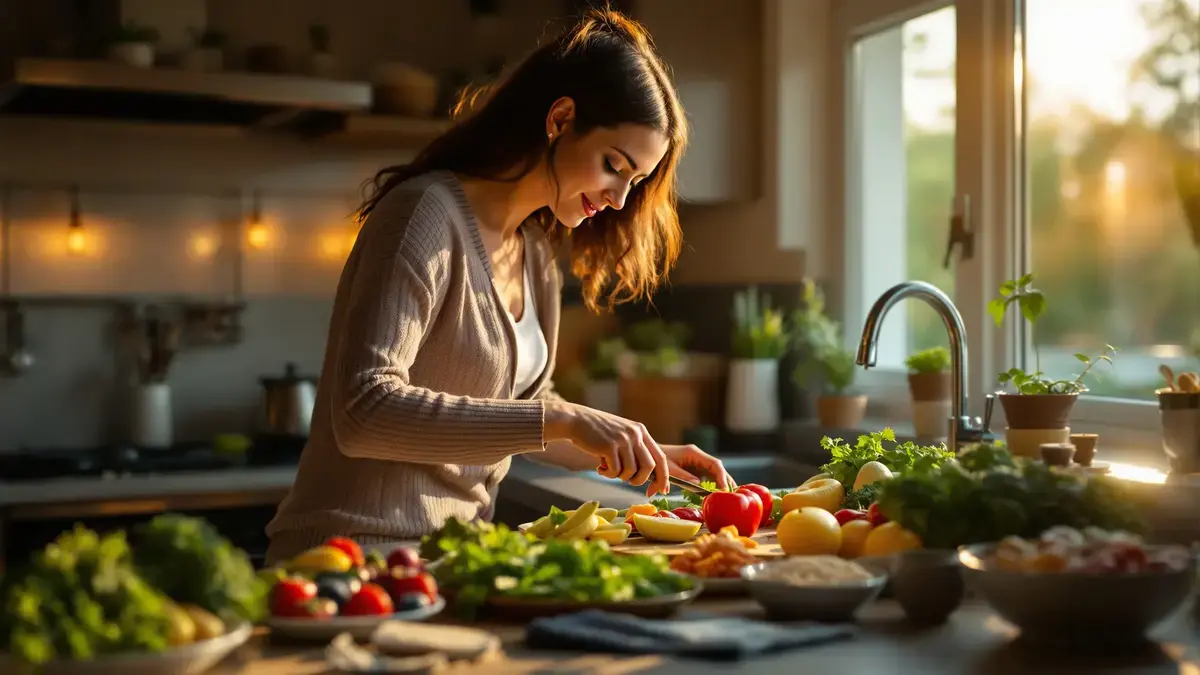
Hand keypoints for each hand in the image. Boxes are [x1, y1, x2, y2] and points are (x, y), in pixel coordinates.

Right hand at [543, 401, 670, 495]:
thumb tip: (649, 476)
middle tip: (628, 481)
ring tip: (609, 470)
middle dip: (640, 480)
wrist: (576, 420)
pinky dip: (608, 474)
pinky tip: (600, 467)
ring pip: (631, 471)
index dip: (663, 476)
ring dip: (620, 477)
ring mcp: (622, 440)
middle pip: (649, 467)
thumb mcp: (622, 435)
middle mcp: (635, 434)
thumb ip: (635, 450)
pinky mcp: (609, 446)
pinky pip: (615, 471)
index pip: (660, 457)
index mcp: (641, 431)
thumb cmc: (598, 432)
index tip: (662, 490)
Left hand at [661, 445, 734, 490]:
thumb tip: (698, 485)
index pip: (714, 464)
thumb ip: (682, 476)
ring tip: (729, 497)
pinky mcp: (694, 469)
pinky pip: (707, 477)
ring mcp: (697, 463)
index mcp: (693, 453)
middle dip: (726, 481)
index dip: (721, 476)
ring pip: (714, 473)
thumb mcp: (668, 469)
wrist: (649, 456)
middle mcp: (698, 456)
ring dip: (721, 484)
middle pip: (717, 468)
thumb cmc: (657, 461)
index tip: (725, 489)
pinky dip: (713, 486)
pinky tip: (717, 496)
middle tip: (733, 495)